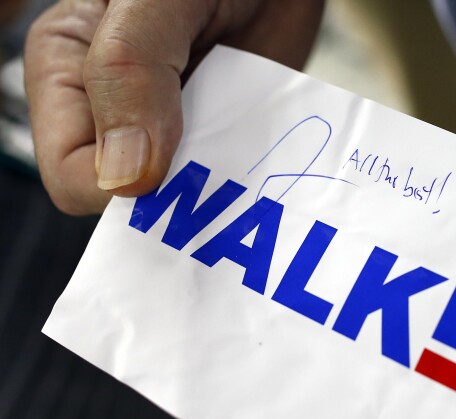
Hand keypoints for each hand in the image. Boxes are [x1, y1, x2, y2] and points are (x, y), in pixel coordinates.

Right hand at [24, 0, 323, 214]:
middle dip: (172, 193)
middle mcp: (113, 106)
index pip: (71, 172)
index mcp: (69, 68)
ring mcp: (169, 124)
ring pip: (182, 195)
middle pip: (127, 196)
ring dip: (217, 186)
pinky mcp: (217, 129)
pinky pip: (227, 176)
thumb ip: (130, 67)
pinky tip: (266, 152)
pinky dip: (248, 174)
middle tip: (219, 155)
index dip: (119, 186)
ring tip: (247, 150)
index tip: (170, 166)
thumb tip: (123, 177)